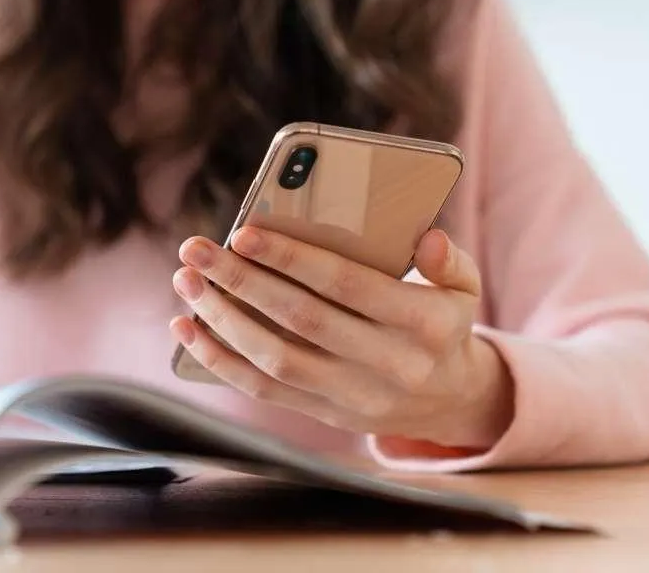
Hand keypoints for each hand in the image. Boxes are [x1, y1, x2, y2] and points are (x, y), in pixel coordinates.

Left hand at [169, 228, 513, 449]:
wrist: (449, 401)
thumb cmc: (441, 324)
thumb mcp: (462, 289)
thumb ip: (449, 261)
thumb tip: (428, 237)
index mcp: (424, 324)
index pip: (347, 285)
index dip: (293, 260)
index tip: (244, 233)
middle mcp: (389, 365)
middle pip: (301, 319)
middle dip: (241, 282)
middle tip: (195, 250)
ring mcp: (354, 397)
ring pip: (275, 359)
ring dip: (221, 319)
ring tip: (186, 282)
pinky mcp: (325, 416)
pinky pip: (263, 390)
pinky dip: (218, 360)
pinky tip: (187, 327)